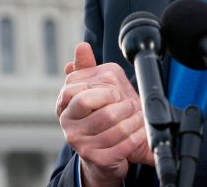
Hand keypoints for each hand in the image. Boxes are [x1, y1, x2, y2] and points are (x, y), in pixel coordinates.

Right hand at [56, 43, 152, 185]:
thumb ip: (86, 68)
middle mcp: (69, 127)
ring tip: (140, 115)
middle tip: (131, 102)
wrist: (102, 154)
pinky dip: (137, 136)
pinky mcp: (98, 159)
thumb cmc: (97, 116)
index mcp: (65, 107)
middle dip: (122, 106)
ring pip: (115, 128)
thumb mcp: (91, 90)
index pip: (81, 94)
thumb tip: (82, 46)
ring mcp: (82, 145)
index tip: (115, 91)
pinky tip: (141, 130)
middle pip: (101, 112)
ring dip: (134, 120)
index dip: (102, 91)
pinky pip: (123, 145)